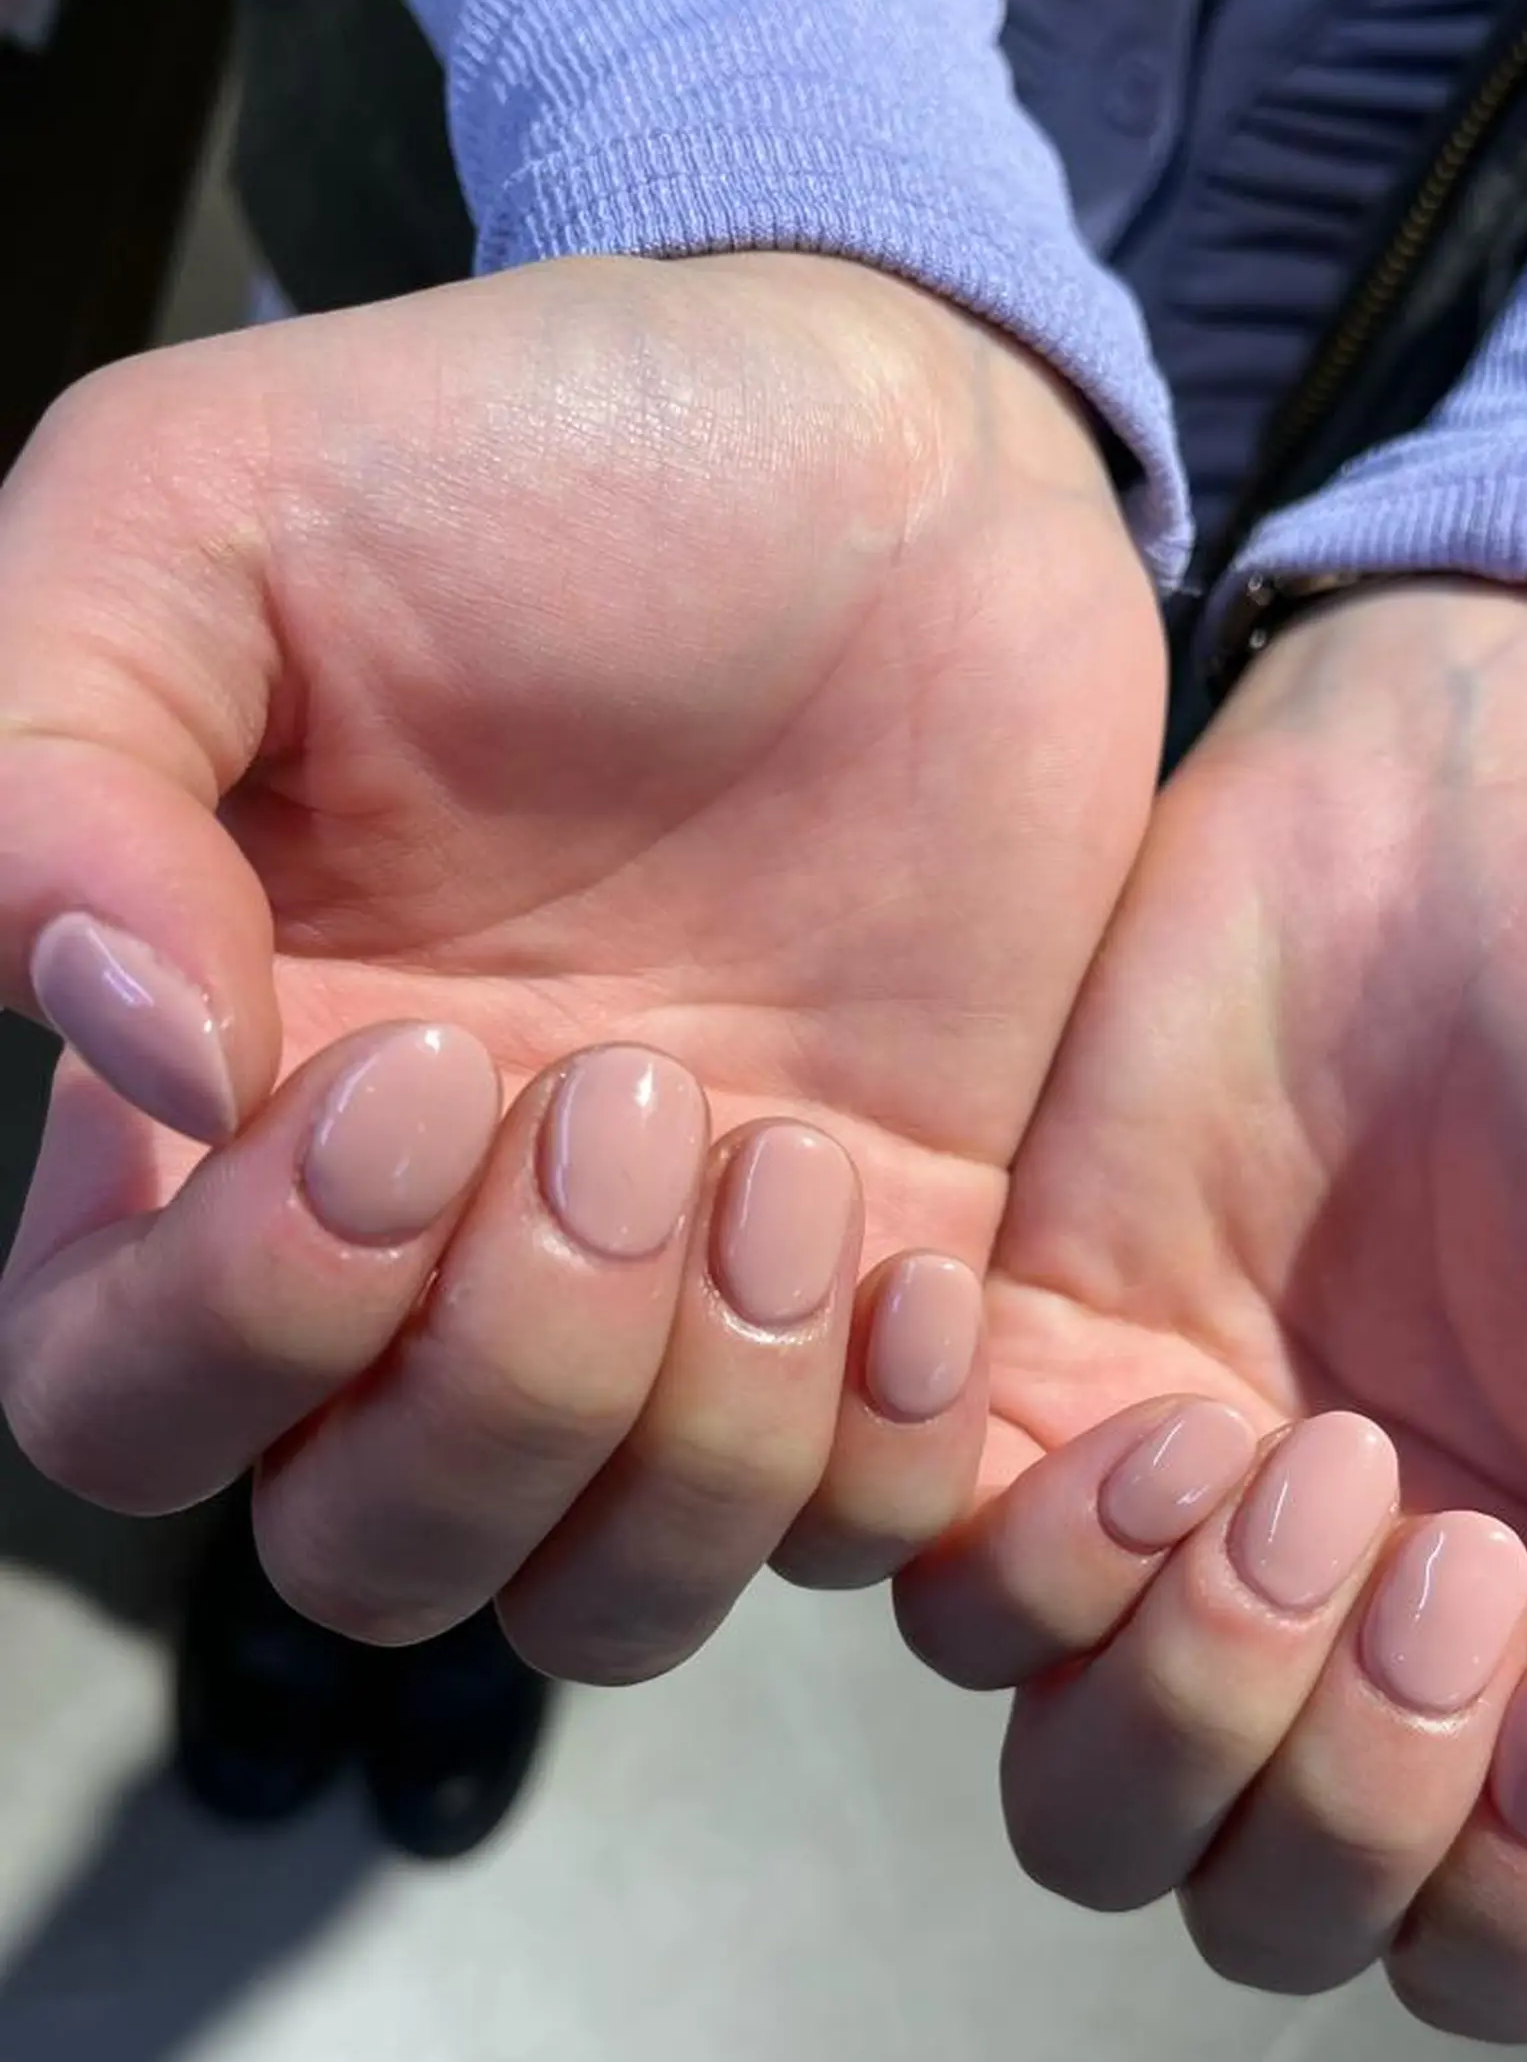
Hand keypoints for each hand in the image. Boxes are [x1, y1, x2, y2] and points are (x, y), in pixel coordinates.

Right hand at [0, 254, 1163, 1670]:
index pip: (122, 1405)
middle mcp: (431, 1260)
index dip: (246, 1322)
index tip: (414, 1071)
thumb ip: (59, 757)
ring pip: (603, 1600)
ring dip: (697, 1437)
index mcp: (221, 1118)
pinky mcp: (872, 1301)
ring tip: (783, 1156)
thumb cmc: (536, 461)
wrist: (889, 461)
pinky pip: (856, 1537)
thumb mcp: (214, 512)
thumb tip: (118, 1049)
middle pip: (369, 1555)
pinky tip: (907, 1244)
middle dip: (501, 1391)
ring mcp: (662, 1303)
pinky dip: (880, 1451)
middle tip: (623, 1095)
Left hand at [903, 580, 1526, 2039]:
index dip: (1517, 1900)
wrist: (1477, 813)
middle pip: (1259, 1905)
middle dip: (1338, 1782)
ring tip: (1269, 1445)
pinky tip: (1149, 1381)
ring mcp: (1173, 1522)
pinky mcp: (1028, 1393)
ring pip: (1076, 1795)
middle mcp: (1346, 1627)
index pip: (1485, 1946)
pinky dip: (1027, 1540)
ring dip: (1181, 1675)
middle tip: (1424, 1534)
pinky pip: (943, 1584)